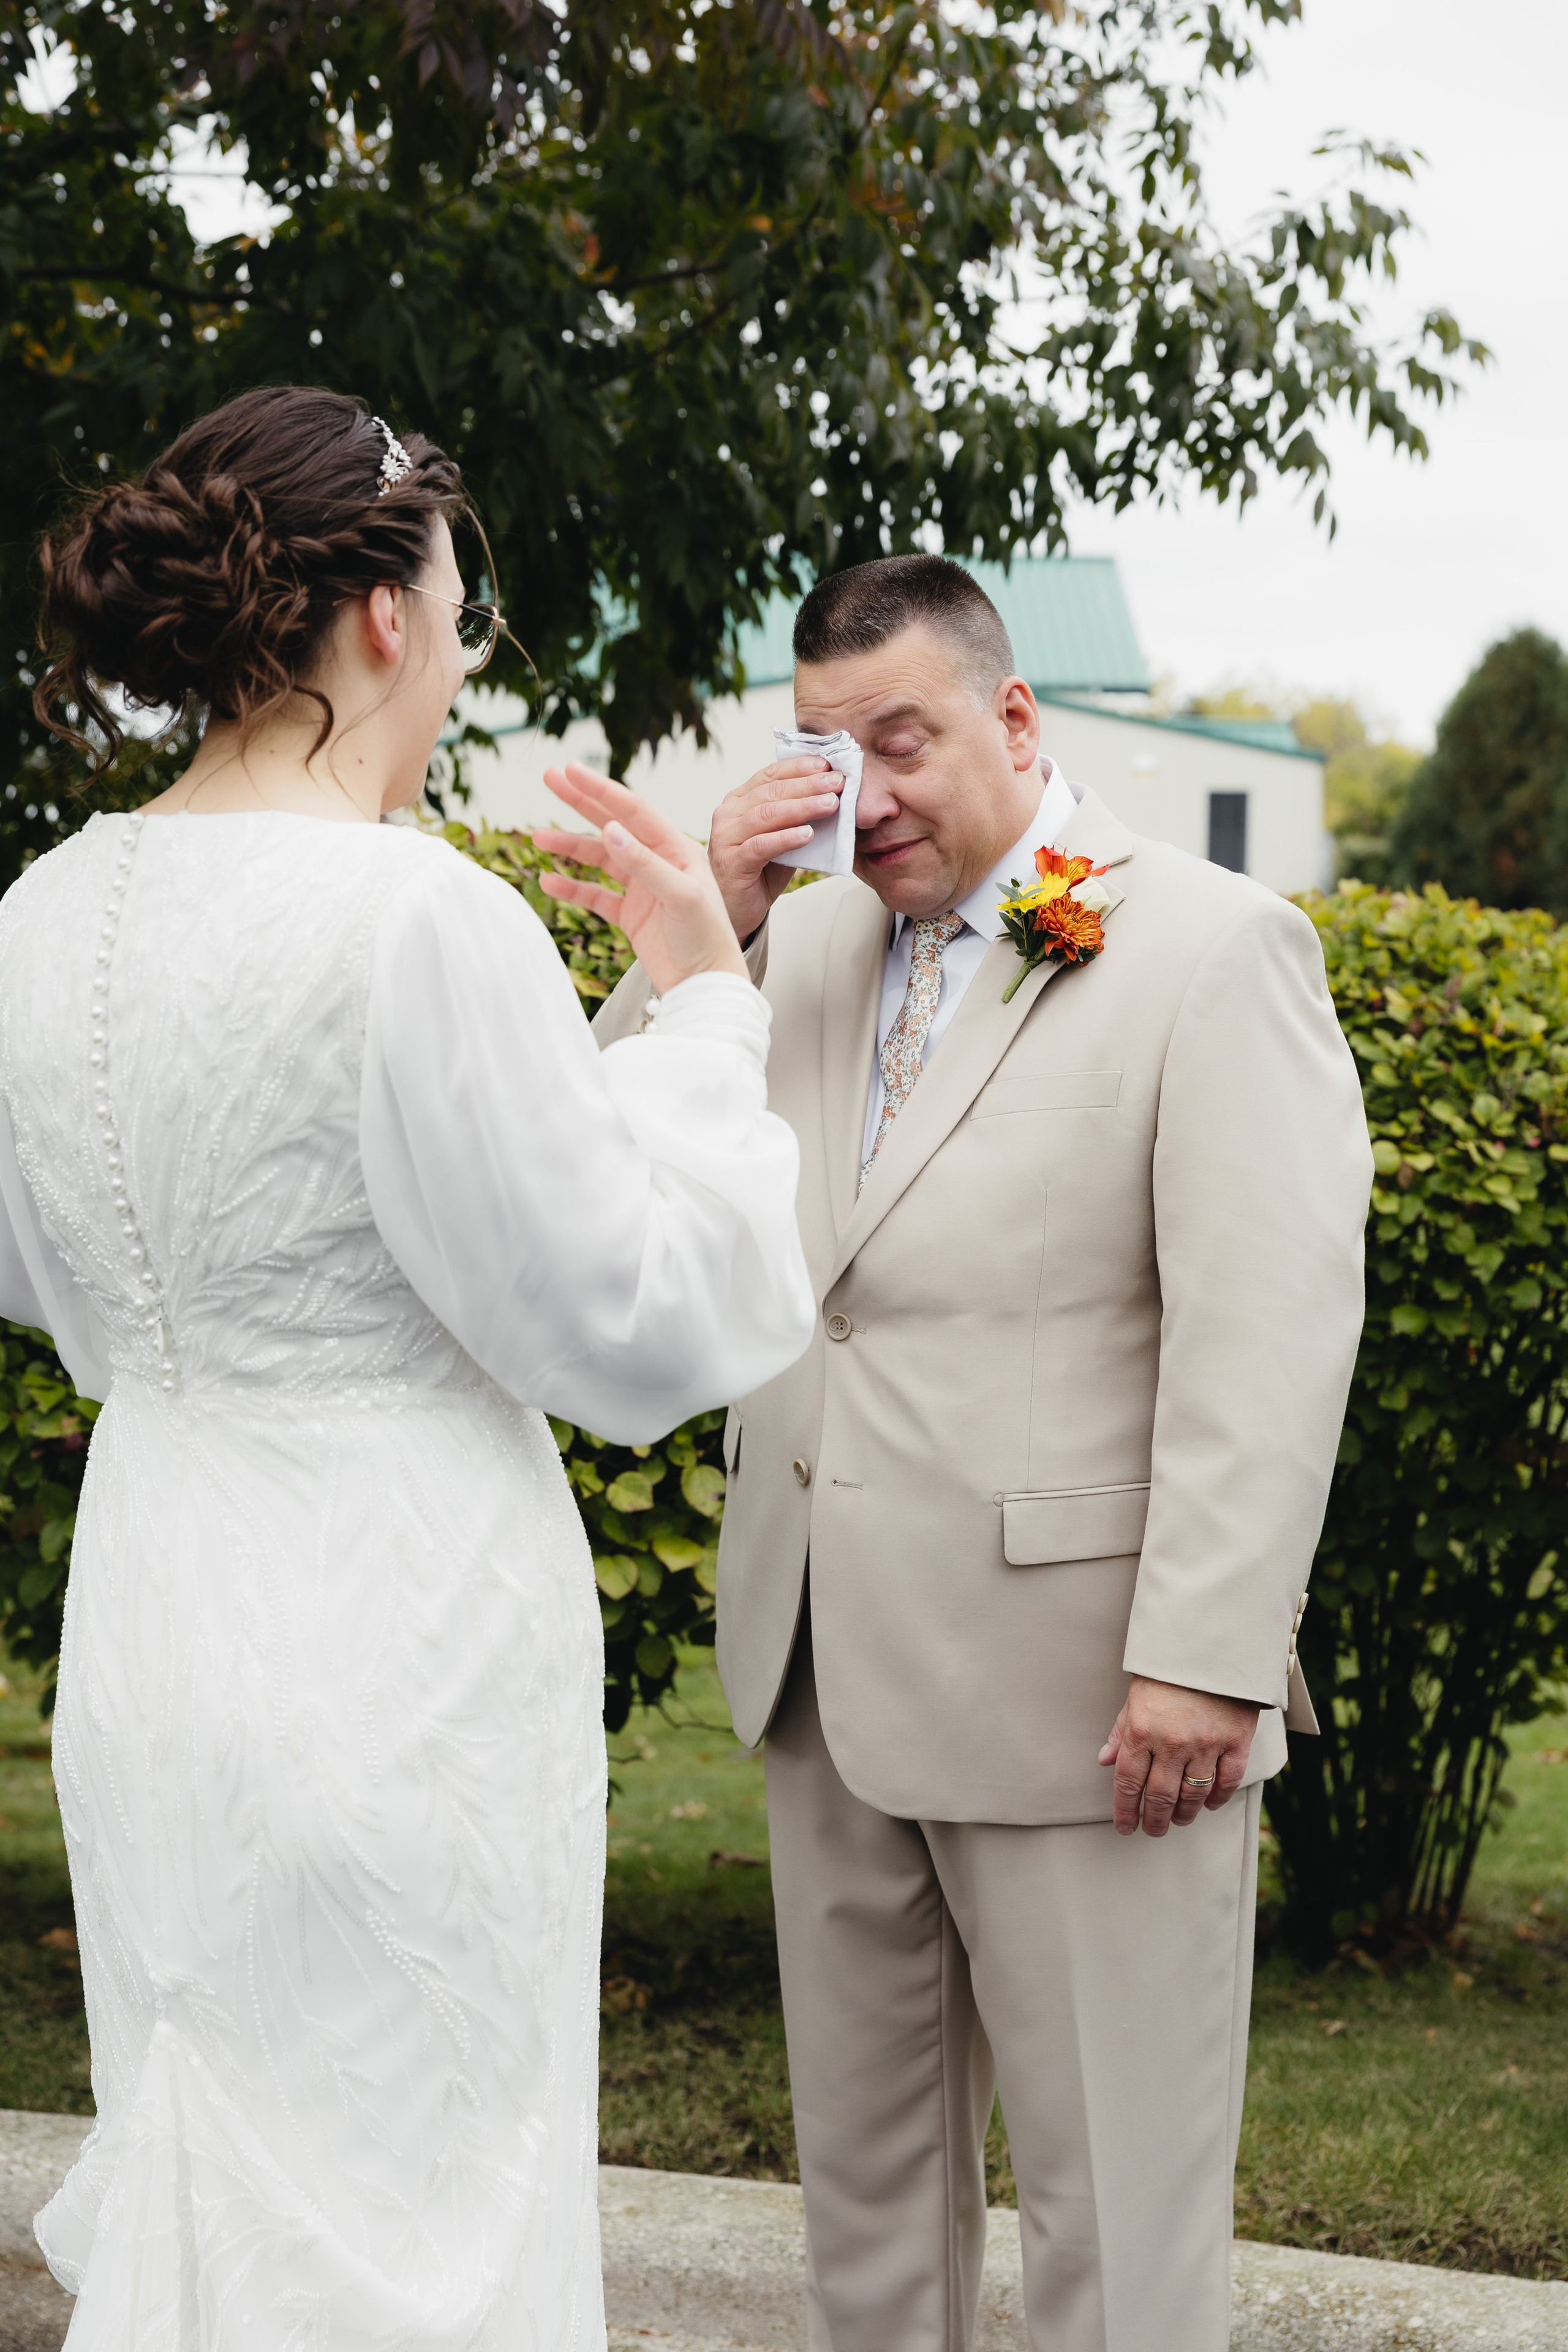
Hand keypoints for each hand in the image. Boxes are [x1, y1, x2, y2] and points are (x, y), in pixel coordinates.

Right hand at [535, 764, 748, 995]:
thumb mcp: (680, 896)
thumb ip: (644, 863)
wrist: (707, 986)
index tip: (571, 771)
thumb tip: (610, 830)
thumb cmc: (708, 938)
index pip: (634, 811)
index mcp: (677, 850)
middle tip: (549, 778)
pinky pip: (596, 896)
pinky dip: (572, 888)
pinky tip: (549, 881)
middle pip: (612, 824)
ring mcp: (643, 889)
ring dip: (569, 848)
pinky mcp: (631, 916)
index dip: (601, 789)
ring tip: (537, 838)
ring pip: (599, 859)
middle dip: (580, 802)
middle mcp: (659, 863)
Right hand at [708, 756, 845, 940]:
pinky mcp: (731, 862)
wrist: (735, 910)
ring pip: (767, 814)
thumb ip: (797, 819)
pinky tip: (808, 834)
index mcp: (739, 800)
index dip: (799, 767)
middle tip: (837, 782)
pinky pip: (761, 846)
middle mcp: (729, 814)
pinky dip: (786, 838)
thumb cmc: (759, 872)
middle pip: (771, 791)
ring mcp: (726, 837)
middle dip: (808, 784)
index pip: (770, 775)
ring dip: (802, 807)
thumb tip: (834, 799)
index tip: (828, 764)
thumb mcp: (781, 838)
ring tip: (830, 803)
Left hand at [1097, 1676, 1259, 1837]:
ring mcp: (1205, 1744)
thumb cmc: (1169, 1669)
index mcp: (1141, 1729)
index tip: (1125, 1826)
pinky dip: (1217, 1798)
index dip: (1125, 1810)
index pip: (1127, 1782)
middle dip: (1154, 1820)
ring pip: (1193, 1795)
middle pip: (1160, 1796)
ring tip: (1178, 1819)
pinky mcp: (1235, 1742)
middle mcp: (1171, 1742)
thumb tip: (1105, 1760)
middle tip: (1153, 1829)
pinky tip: (1209, 1804)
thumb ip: (1121, 1730)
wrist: (1212, 1644)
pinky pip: (1226, 1782)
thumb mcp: (1136, 1695)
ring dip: (1184, 1814)